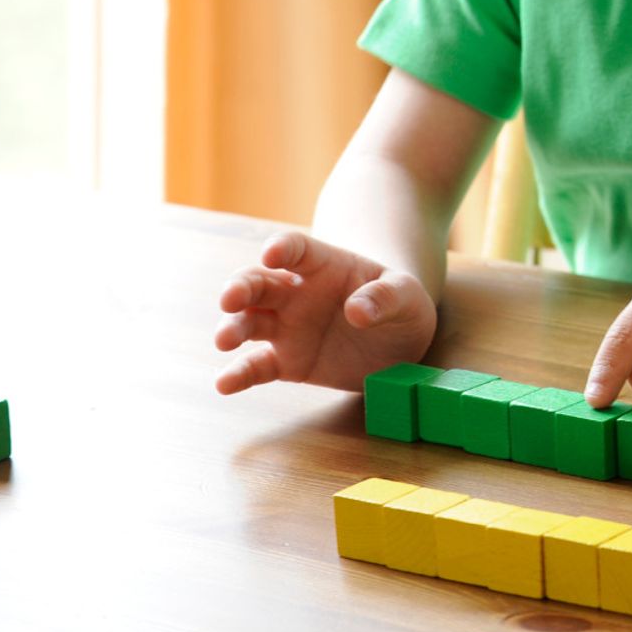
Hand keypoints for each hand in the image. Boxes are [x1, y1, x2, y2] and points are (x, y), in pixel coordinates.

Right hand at [213, 230, 435, 394]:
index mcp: (324, 265)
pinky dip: (239, 374)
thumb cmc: (400, 305)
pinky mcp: (286, 362)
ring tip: (224, 340)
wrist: (399, 343)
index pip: (296, 249)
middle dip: (240, 288)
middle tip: (230, 299)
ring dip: (233, 327)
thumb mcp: (407, 295)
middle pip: (258, 283)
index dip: (281, 248)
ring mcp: (287, 328)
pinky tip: (224, 383)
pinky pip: (257, 366)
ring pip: (249, 322)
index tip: (270, 254)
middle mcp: (296, 293)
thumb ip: (386, 297)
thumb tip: (358, 311)